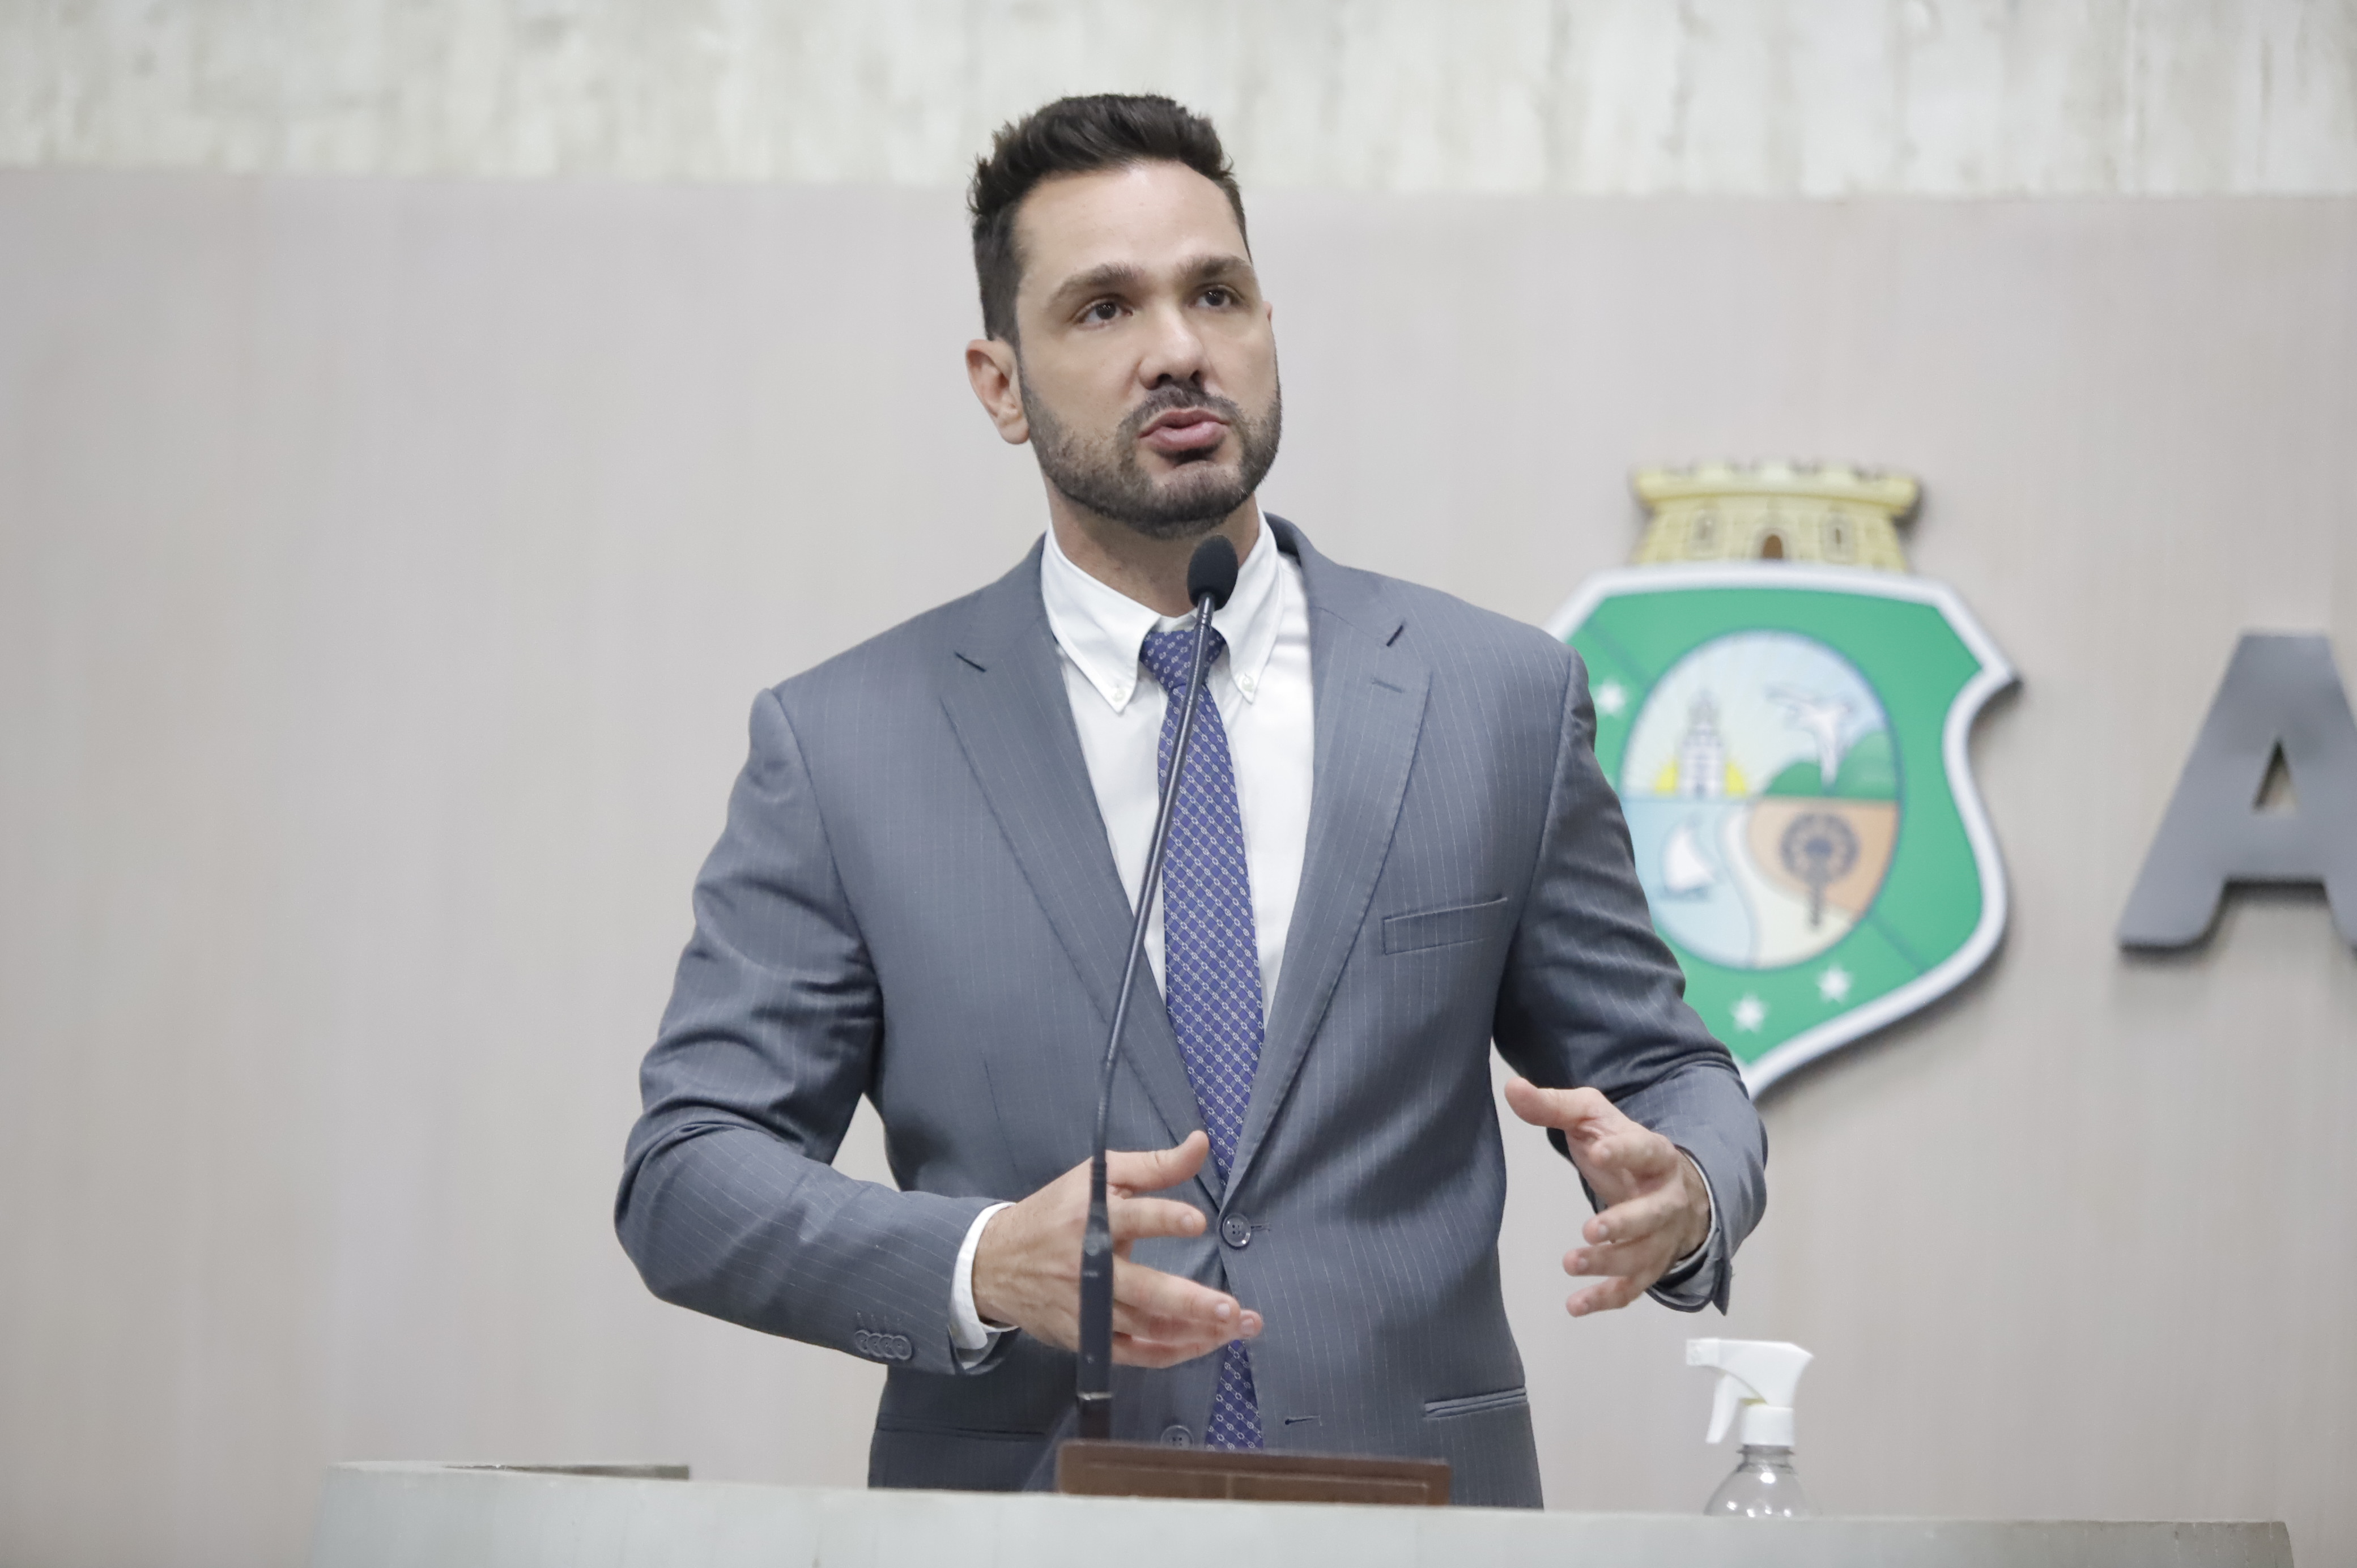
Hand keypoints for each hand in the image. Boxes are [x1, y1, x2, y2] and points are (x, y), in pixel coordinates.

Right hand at [971, 1130, 1260, 1367]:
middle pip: (1143, 1291)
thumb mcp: (1100, 1176)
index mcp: (1091, 1219)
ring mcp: (1087, 1310)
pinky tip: (1206, 1344)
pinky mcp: (1086, 1339)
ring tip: (1237, 1327)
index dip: (1163, 1219)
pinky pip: (1135, 1354)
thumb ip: (1156, 1164)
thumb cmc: (1058, 1212)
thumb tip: (1202, 1142)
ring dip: (1195, 1334)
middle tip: (1230, 1309)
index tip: (1196, 1221)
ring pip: (1146, 1329)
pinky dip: (1172, 1353)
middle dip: (1190, 1303)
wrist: (996, 1262)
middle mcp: (1089, 1269)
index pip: (1131, 1218)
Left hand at [1504, 1078, 1710, 1316]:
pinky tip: (1574, 1305)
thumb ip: (1553, 1105)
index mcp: (1654, 1154)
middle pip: (1653, 1213)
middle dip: (1625, 1223)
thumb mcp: (1591, 1117)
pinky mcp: (1650, 1265)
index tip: (1598, 1151)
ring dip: (1609, 1264)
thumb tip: (1512, 1088)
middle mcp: (1666, 1198)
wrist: (1667, 1184)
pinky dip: (1606, 1298)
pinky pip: (1633, 1288)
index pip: (1644, 1150)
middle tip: (1590, 1229)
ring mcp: (1661, 1236)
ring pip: (1643, 1256)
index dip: (1624, 1152)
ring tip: (1570, 1262)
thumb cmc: (1621, 1145)